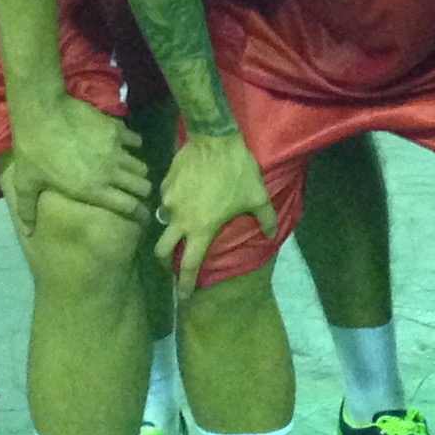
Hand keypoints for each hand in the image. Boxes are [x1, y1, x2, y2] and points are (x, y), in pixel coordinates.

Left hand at [2, 92, 152, 236]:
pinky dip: (133, 145)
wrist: (42, 113)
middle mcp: (110, 172)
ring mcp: (116, 149)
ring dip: (137, 171)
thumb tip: (28, 233)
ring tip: (129, 170)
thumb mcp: (26, 183)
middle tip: (136, 191)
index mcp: (93, 189)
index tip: (142, 217)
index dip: (140, 214)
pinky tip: (124, 145)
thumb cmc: (33, 151)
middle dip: (142, 192)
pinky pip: (136, 141)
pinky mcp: (116, 129)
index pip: (130, 207)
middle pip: (143, 187)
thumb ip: (27, 209)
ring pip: (141, 166)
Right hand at [155, 125, 277, 290]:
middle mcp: (180, 220)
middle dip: (166, 263)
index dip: (185, 283)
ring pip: (165, 223)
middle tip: (172, 266)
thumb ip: (265, 218)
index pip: (189, 265)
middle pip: (163, 251)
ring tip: (184, 224)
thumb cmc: (237, 171)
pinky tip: (187, 195)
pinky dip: (175, 204)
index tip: (182, 296)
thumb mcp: (257, 196)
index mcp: (201, 229)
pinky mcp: (165, 185)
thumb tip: (270, 234)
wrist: (214, 138)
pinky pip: (167, 200)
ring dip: (172, 229)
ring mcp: (169, 201)